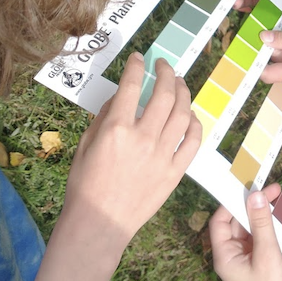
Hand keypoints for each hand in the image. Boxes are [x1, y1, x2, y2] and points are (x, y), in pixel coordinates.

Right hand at [33, 53, 201, 280]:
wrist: (100, 222)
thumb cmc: (85, 185)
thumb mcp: (85, 145)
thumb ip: (104, 117)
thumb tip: (119, 97)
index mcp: (116, 129)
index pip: (132, 86)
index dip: (138, 66)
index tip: (140, 57)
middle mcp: (143, 138)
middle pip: (165, 95)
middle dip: (167, 73)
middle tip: (165, 66)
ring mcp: (163, 155)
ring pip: (183, 114)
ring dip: (184, 93)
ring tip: (180, 84)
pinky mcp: (175, 172)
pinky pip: (193, 142)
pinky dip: (196, 125)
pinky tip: (192, 116)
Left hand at [210, 184, 281, 280]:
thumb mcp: (267, 253)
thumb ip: (261, 223)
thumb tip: (255, 196)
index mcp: (225, 255)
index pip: (219, 222)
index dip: (230, 203)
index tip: (246, 187)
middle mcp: (232, 254)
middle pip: (236, 222)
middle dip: (251, 205)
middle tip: (271, 189)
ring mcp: (245, 257)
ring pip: (249, 227)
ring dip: (262, 214)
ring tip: (277, 197)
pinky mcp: (257, 259)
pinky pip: (259, 236)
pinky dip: (268, 225)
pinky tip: (280, 216)